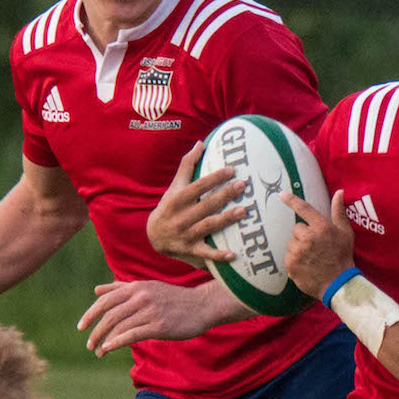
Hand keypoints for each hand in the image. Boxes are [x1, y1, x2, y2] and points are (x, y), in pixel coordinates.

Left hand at [78, 280, 228, 355]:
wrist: (202, 306)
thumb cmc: (173, 298)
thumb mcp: (147, 287)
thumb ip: (120, 288)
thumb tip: (97, 289)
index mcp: (136, 287)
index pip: (106, 300)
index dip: (91, 314)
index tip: (81, 327)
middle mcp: (141, 297)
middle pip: (110, 314)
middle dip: (95, 330)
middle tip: (88, 344)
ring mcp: (150, 311)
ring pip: (119, 326)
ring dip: (105, 340)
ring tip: (98, 351)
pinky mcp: (159, 326)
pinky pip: (132, 335)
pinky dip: (117, 342)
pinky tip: (108, 349)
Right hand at [146, 143, 244, 266]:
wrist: (154, 236)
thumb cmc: (170, 207)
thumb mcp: (175, 187)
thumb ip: (187, 166)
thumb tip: (201, 143)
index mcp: (177, 200)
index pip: (197, 187)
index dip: (213, 178)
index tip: (231, 170)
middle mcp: (180, 218)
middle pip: (205, 205)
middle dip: (224, 195)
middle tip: (243, 185)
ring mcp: (186, 235)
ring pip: (208, 227)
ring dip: (225, 220)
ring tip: (243, 211)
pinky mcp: (190, 251)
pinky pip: (205, 254)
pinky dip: (218, 255)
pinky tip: (233, 254)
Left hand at [284, 190, 356, 299]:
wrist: (338, 283)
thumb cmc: (343, 256)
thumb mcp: (345, 232)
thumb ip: (339, 211)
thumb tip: (339, 192)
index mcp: (322, 227)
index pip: (304, 209)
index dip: (291, 200)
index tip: (281, 194)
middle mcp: (309, 237)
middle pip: (297, 229)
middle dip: (304, 235)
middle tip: (316, 246)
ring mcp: (298, 251)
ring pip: (292, 243)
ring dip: (298, 248)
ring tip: (312, 257)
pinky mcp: (291, 264)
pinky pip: (288, 255)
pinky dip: (294, 259)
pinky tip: (306, 265)